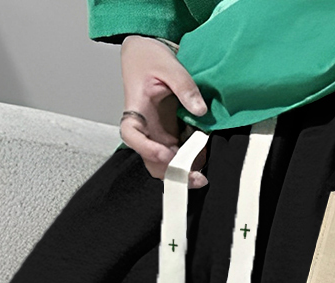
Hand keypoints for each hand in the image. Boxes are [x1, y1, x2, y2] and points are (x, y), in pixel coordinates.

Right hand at [120, 35, 209, 188]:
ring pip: (165, 165)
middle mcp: (144, 129)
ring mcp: (156, 136)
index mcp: (135, 111)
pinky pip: (179, 156)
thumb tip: (200, 110)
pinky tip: (203, 157)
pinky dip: (191, 161)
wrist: (148, 54)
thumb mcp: (168, 65)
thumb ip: (184, 86)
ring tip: (201, 172)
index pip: (131, 136)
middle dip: (172, 172)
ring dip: (183, 172)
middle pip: (151, 161)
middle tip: (195, 176)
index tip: (166, 154)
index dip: (147, 149)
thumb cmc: (149, 58)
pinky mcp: (169, 136)